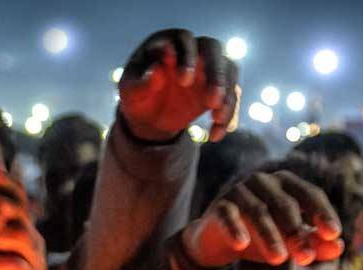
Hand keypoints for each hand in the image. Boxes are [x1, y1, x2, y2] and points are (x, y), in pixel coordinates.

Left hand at [118, 30, 239, 142]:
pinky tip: (215, 135)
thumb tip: (158, 69)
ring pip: (229, 70)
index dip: (187, 57)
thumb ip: (141, 80)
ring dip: (228, 95)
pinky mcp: (218, 87)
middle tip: (212, 101)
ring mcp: (208, 67)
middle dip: (216, 74)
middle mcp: (193, 49)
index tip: (183, 81)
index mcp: (168, 42)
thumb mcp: (130, 91)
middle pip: (213, 50)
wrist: (148, 114)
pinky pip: (232, 96)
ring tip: (217, 119)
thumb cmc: (137, 95)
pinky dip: (228, 115)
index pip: (184, 40)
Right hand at [183, 170, 344, 269]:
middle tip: (306, 258)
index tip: (334, 234)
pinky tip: (242, 245)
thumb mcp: (290, 241)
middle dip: (297, 232)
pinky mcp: (219, 205)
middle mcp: (265, 181)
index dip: (323, 212)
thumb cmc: (262, 236)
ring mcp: (240, 190)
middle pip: (286, 205)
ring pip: (258, 211)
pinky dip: (235, 228)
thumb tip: (338, 247)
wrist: (220, 240)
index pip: (311, 194)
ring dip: (270, 236)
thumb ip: (314, 244)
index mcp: (287, 184)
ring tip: (279, 260)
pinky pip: (228, 215)